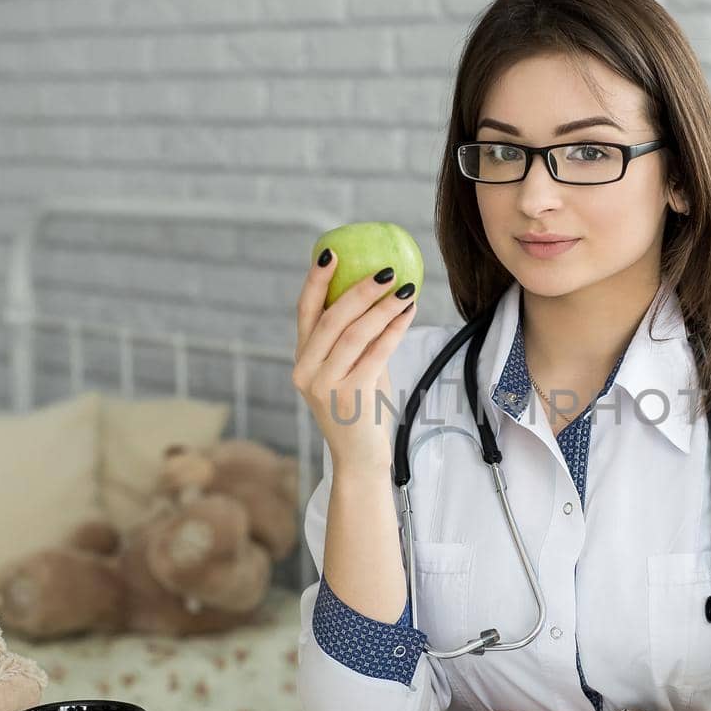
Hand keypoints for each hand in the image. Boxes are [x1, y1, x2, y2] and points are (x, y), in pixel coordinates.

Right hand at [291, 250, 417, 472]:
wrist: (360, 458)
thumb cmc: (360, 409)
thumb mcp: (350, 371)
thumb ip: (353, 341)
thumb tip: (379, 295)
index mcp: (302, 361)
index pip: (304, 312)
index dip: (314, 280)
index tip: (329, 252)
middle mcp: (307, 371)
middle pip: (331, 319)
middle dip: (358, 289)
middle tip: (384, 269)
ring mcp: (326, 385)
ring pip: (355, 334)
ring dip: (382, 307)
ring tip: (404, 289)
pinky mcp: (350, 397)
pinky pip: (375, 354)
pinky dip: (394, 330)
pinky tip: (408, 313)